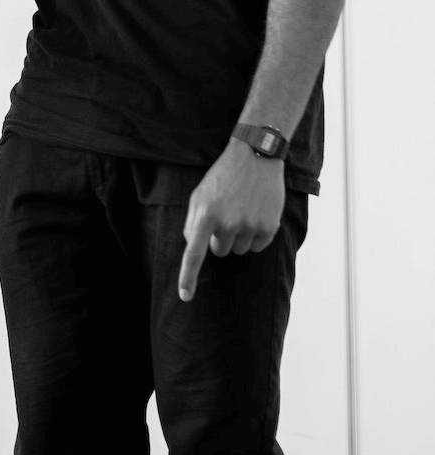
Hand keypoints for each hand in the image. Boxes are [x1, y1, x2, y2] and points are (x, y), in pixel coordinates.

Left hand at [178, 137, 285, 301]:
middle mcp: (226, 223)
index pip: (194, 253)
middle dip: (219, 238)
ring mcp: (249, 226)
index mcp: (204, 214)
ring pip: (238, 250)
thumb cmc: (223, 176)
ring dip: (238, 236)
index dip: (188, 277)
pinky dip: (255, 236)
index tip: (185, 297)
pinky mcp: (268, 227)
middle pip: (219, 251)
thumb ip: (193, 222)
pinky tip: (255, 214)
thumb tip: (193, 247)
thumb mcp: (199, 194)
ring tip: (240, 210)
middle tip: (225, 215)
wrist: (254, 157)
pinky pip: (257, 247)